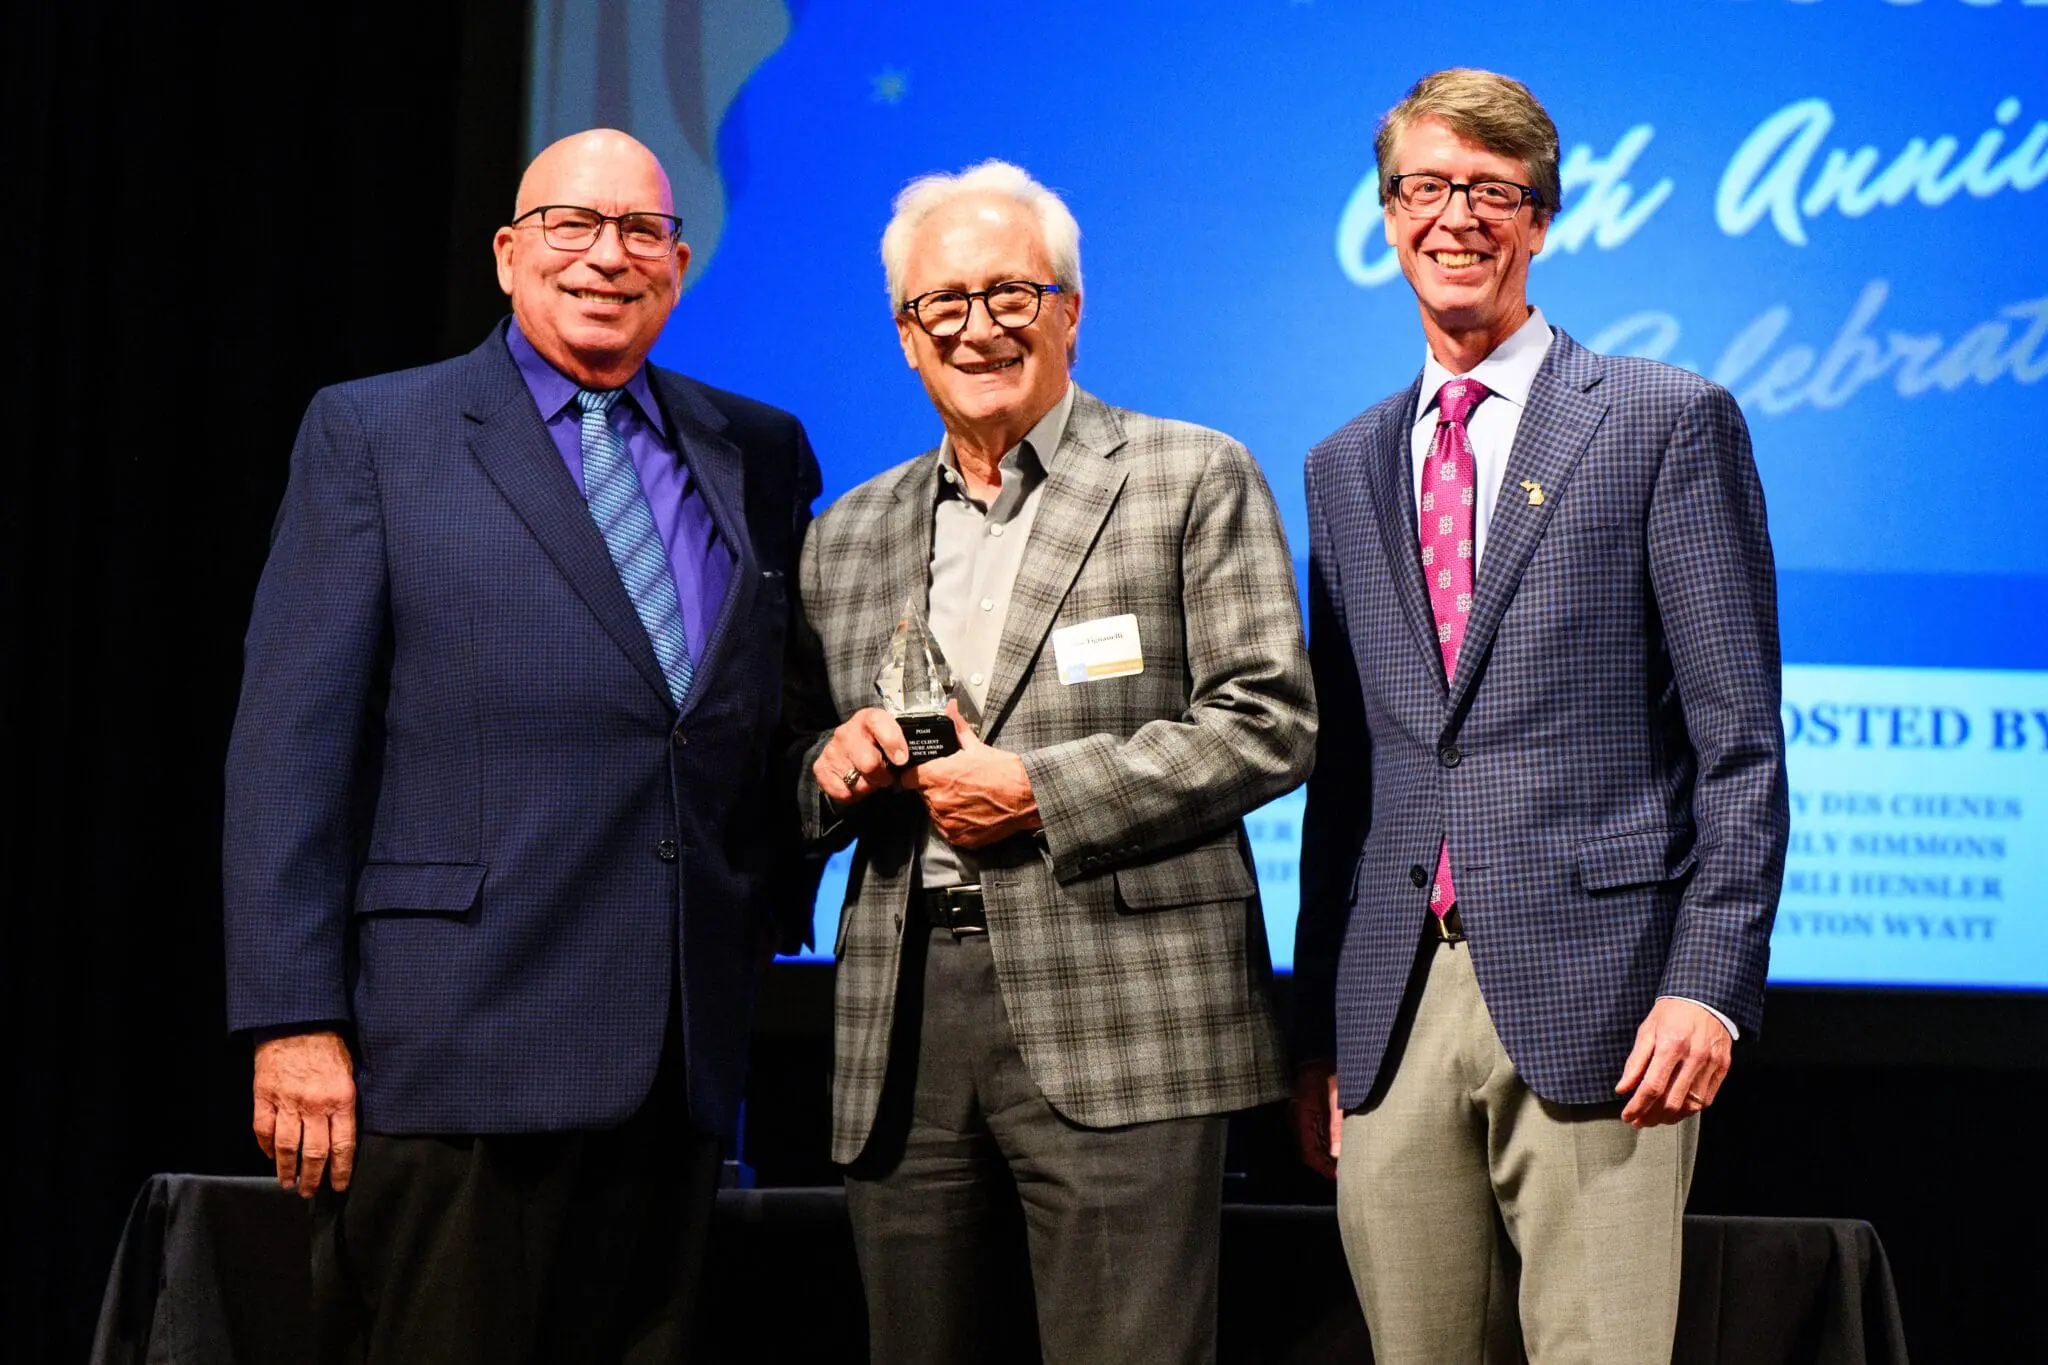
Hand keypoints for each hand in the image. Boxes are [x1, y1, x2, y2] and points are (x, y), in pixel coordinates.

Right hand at [253, 1030, 356, 1197]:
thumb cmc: (329, 1045)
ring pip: (286, 1146)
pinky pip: (263, 1129)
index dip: (340, 1170)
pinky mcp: (264, 1097)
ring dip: (286, 1169)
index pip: (342, 1145)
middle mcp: (314, 1105)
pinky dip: (266, 1146)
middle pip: (314, 1152)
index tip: (338, 1186)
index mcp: (341, 1099)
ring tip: (288, 1183)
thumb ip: (347, 1102)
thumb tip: (347, 1132)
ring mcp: (287, 1102)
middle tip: (309, 1192)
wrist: (297, 1021)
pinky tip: (270, 1156)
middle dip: (313, 1177)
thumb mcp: (351, 1071)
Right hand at [813, 707, 906, 805]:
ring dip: (868, 786)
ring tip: (870, 779)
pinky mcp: (821, 766)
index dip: (893, 742)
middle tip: (886, 776)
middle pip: (869, 763)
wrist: (847, 747)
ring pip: (856, 781)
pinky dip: (853, 795)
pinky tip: (856, 784)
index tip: (902, 760)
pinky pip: (842, 791)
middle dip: (883, 777)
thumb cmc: (878, 744)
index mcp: (870, 718)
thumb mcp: (894, 735)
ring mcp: (832, 749)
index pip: (879, 724)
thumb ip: (911, 739)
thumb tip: (934, 734)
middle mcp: (847, 731)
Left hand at [898, 701, 1040, 847]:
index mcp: (937, 776)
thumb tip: (950, 709)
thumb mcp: (977, 747)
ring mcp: (946, 821)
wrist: (1026, 797)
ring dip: (945, 806)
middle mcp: (937, 800)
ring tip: (966, 797)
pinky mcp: (957, 837)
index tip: (922, 774)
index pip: (907, 778)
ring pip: (935, 812)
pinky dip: (956, 822)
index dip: (914, 775)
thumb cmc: (1004, 772)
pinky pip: (948, 828)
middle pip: (923, 795)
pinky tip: (972, 811)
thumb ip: (957, 728)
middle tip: (955, 784)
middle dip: (934, 789)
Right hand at [1291, 1060, 1340, 1179]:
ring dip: (1329, 1153)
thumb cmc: (1328, 1070)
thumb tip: (1338, 1154)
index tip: (1339, 1177)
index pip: (1308, 1153)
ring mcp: (1304, 1114)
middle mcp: (1299, 1118)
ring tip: (1347, 1162)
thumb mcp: (1337, 1097)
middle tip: (1347, 1173)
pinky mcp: (1310, 1109)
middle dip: (1327, 1164)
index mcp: (1301, 1116)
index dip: (1323, 1168)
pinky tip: (1342, 1145)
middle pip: (1311, 1150)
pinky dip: (1329, 1142)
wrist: (1321, 1048)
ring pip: (1314, 1142)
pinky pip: (1317, 1132)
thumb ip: (1337, 1125)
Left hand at [1615, 997, 1731, 1127]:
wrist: (1706, 998)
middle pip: (1671, 1101)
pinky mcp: (1723, 1068)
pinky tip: (1677, 1109)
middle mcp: (1693, 1057)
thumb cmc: (1673, 1012)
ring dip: (1670, 1117)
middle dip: (1652, 1117)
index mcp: (1671, 1045)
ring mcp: (1711, 1064)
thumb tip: (1623, 1088)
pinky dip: (1690, 1109)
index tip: (1627, 1116)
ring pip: (1690, 1105)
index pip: (1652, 1087)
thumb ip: (1635, 1062)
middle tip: (1640, 1120)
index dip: (1637, 1106)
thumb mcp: (1647, 1030)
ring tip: (1655, 1118)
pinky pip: (1706, 1099)